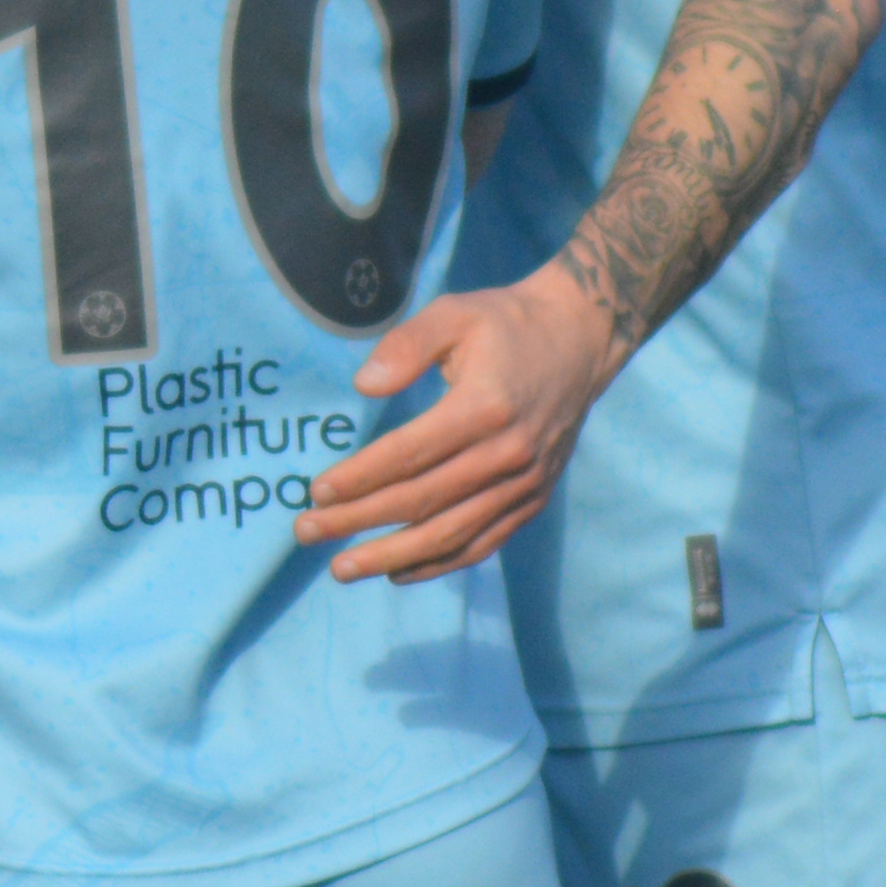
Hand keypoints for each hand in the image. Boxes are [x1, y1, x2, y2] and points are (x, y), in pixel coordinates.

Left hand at [299, 271, 623, 581]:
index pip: (409, 455)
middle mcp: (508, 455)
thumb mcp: (454, 314)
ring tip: (342, 567)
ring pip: (450, 533)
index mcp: (485, 408)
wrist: (579, 342)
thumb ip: (406, 345)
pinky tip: (398, 572)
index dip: (360, 477)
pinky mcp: (534, 500)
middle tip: (306, 532)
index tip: (316, 492)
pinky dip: (440, 563)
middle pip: (422, 501)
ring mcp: (524, 484)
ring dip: (392, 556)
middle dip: (359, 521)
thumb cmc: (505, 325)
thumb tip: (363, 385)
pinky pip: (483, 543)